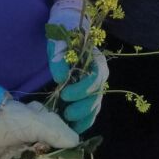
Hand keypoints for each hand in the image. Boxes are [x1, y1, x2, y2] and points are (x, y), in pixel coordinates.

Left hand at [47, 0, 108, 134]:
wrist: (67, 29)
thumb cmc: (63, 34)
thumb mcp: (58, 41)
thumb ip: (59, 56)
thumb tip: (61, 78)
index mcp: (97, 61)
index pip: (94, 79)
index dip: (81, 90)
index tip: (64, 94)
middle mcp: (100, 75)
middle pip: (96, 96)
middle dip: (82, 108)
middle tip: (66, 114)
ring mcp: (95, 86)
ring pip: (95, 106)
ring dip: (84, 118)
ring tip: (69, 125)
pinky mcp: (88, 94)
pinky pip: (90, 111)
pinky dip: (84, 121)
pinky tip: (73, 128)